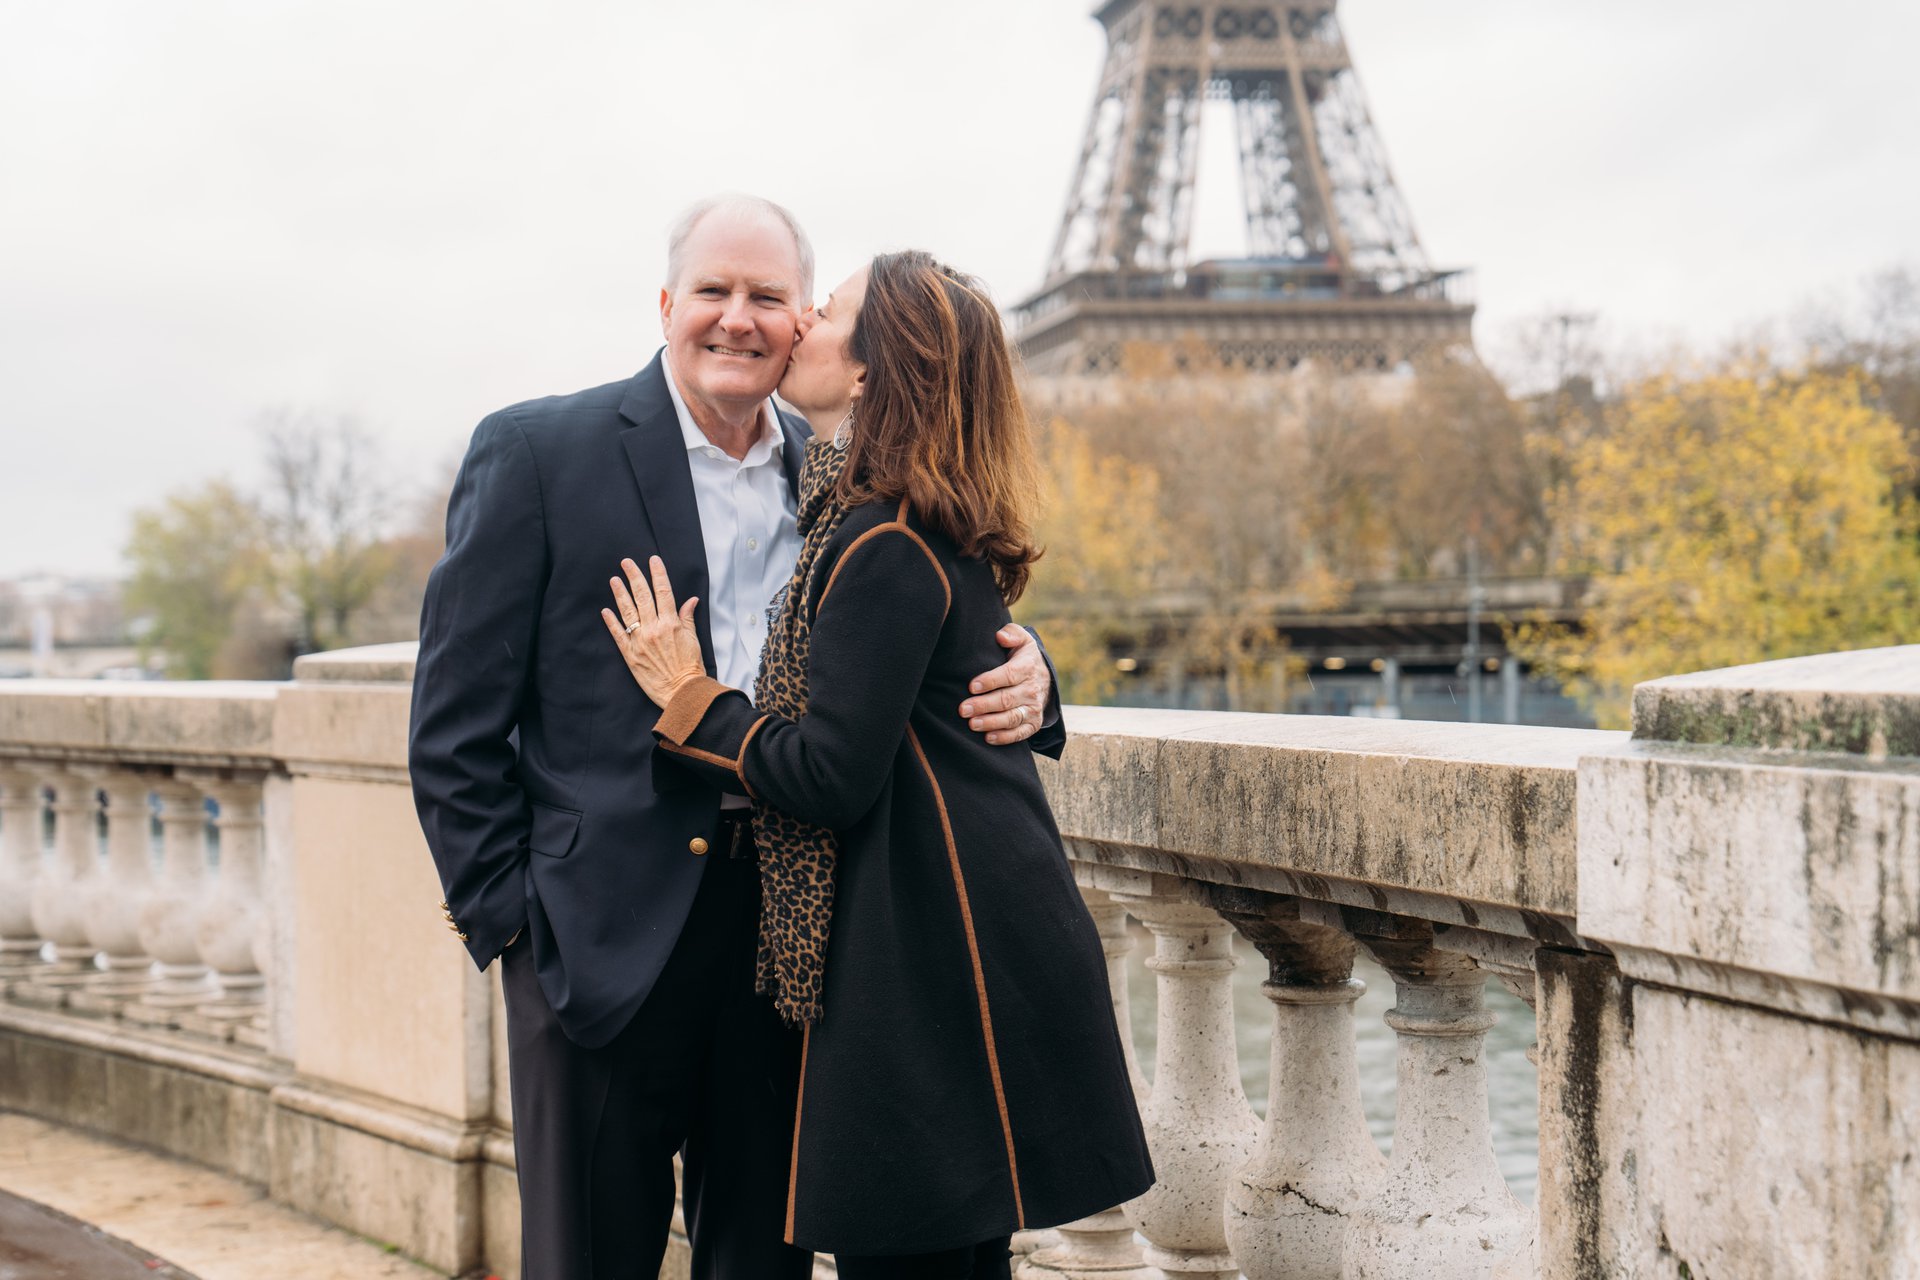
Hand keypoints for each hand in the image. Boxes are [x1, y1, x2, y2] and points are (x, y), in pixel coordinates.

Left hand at [601, 556, 704, 706]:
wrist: (683, 693)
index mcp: (671, 623)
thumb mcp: (694, 640)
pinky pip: (618, 634)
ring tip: (614, 579)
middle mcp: (654, 628)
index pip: (664, 591)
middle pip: (642, 596)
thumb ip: (688, 618)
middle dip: (634, 576)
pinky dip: (611, 622)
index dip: (657, 573)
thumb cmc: (691, 668)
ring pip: (628, 611)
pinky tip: (605, 610)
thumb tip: (691, 600)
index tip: (652, 560)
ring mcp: (640, 641)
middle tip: (626, 562)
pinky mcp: (630, 655)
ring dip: (620, 593)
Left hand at [960, 625, 1049, 744]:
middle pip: (1007, 699)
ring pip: (1012, 718)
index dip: (990, 681)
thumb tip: (1000, 636)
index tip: (972, 686)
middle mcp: (1032, 689)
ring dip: (992, 722)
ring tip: (972, 724)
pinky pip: (1020, 733)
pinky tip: (988, 738)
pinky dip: (1005, 737)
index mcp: (1027, 667)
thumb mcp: (1022, 640)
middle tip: (963, 709)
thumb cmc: (1023, 657)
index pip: (1009, 675)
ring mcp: (1034, 708)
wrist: (1044, 678)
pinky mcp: (1033, 723)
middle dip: (984, 705)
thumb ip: (1012, 634)